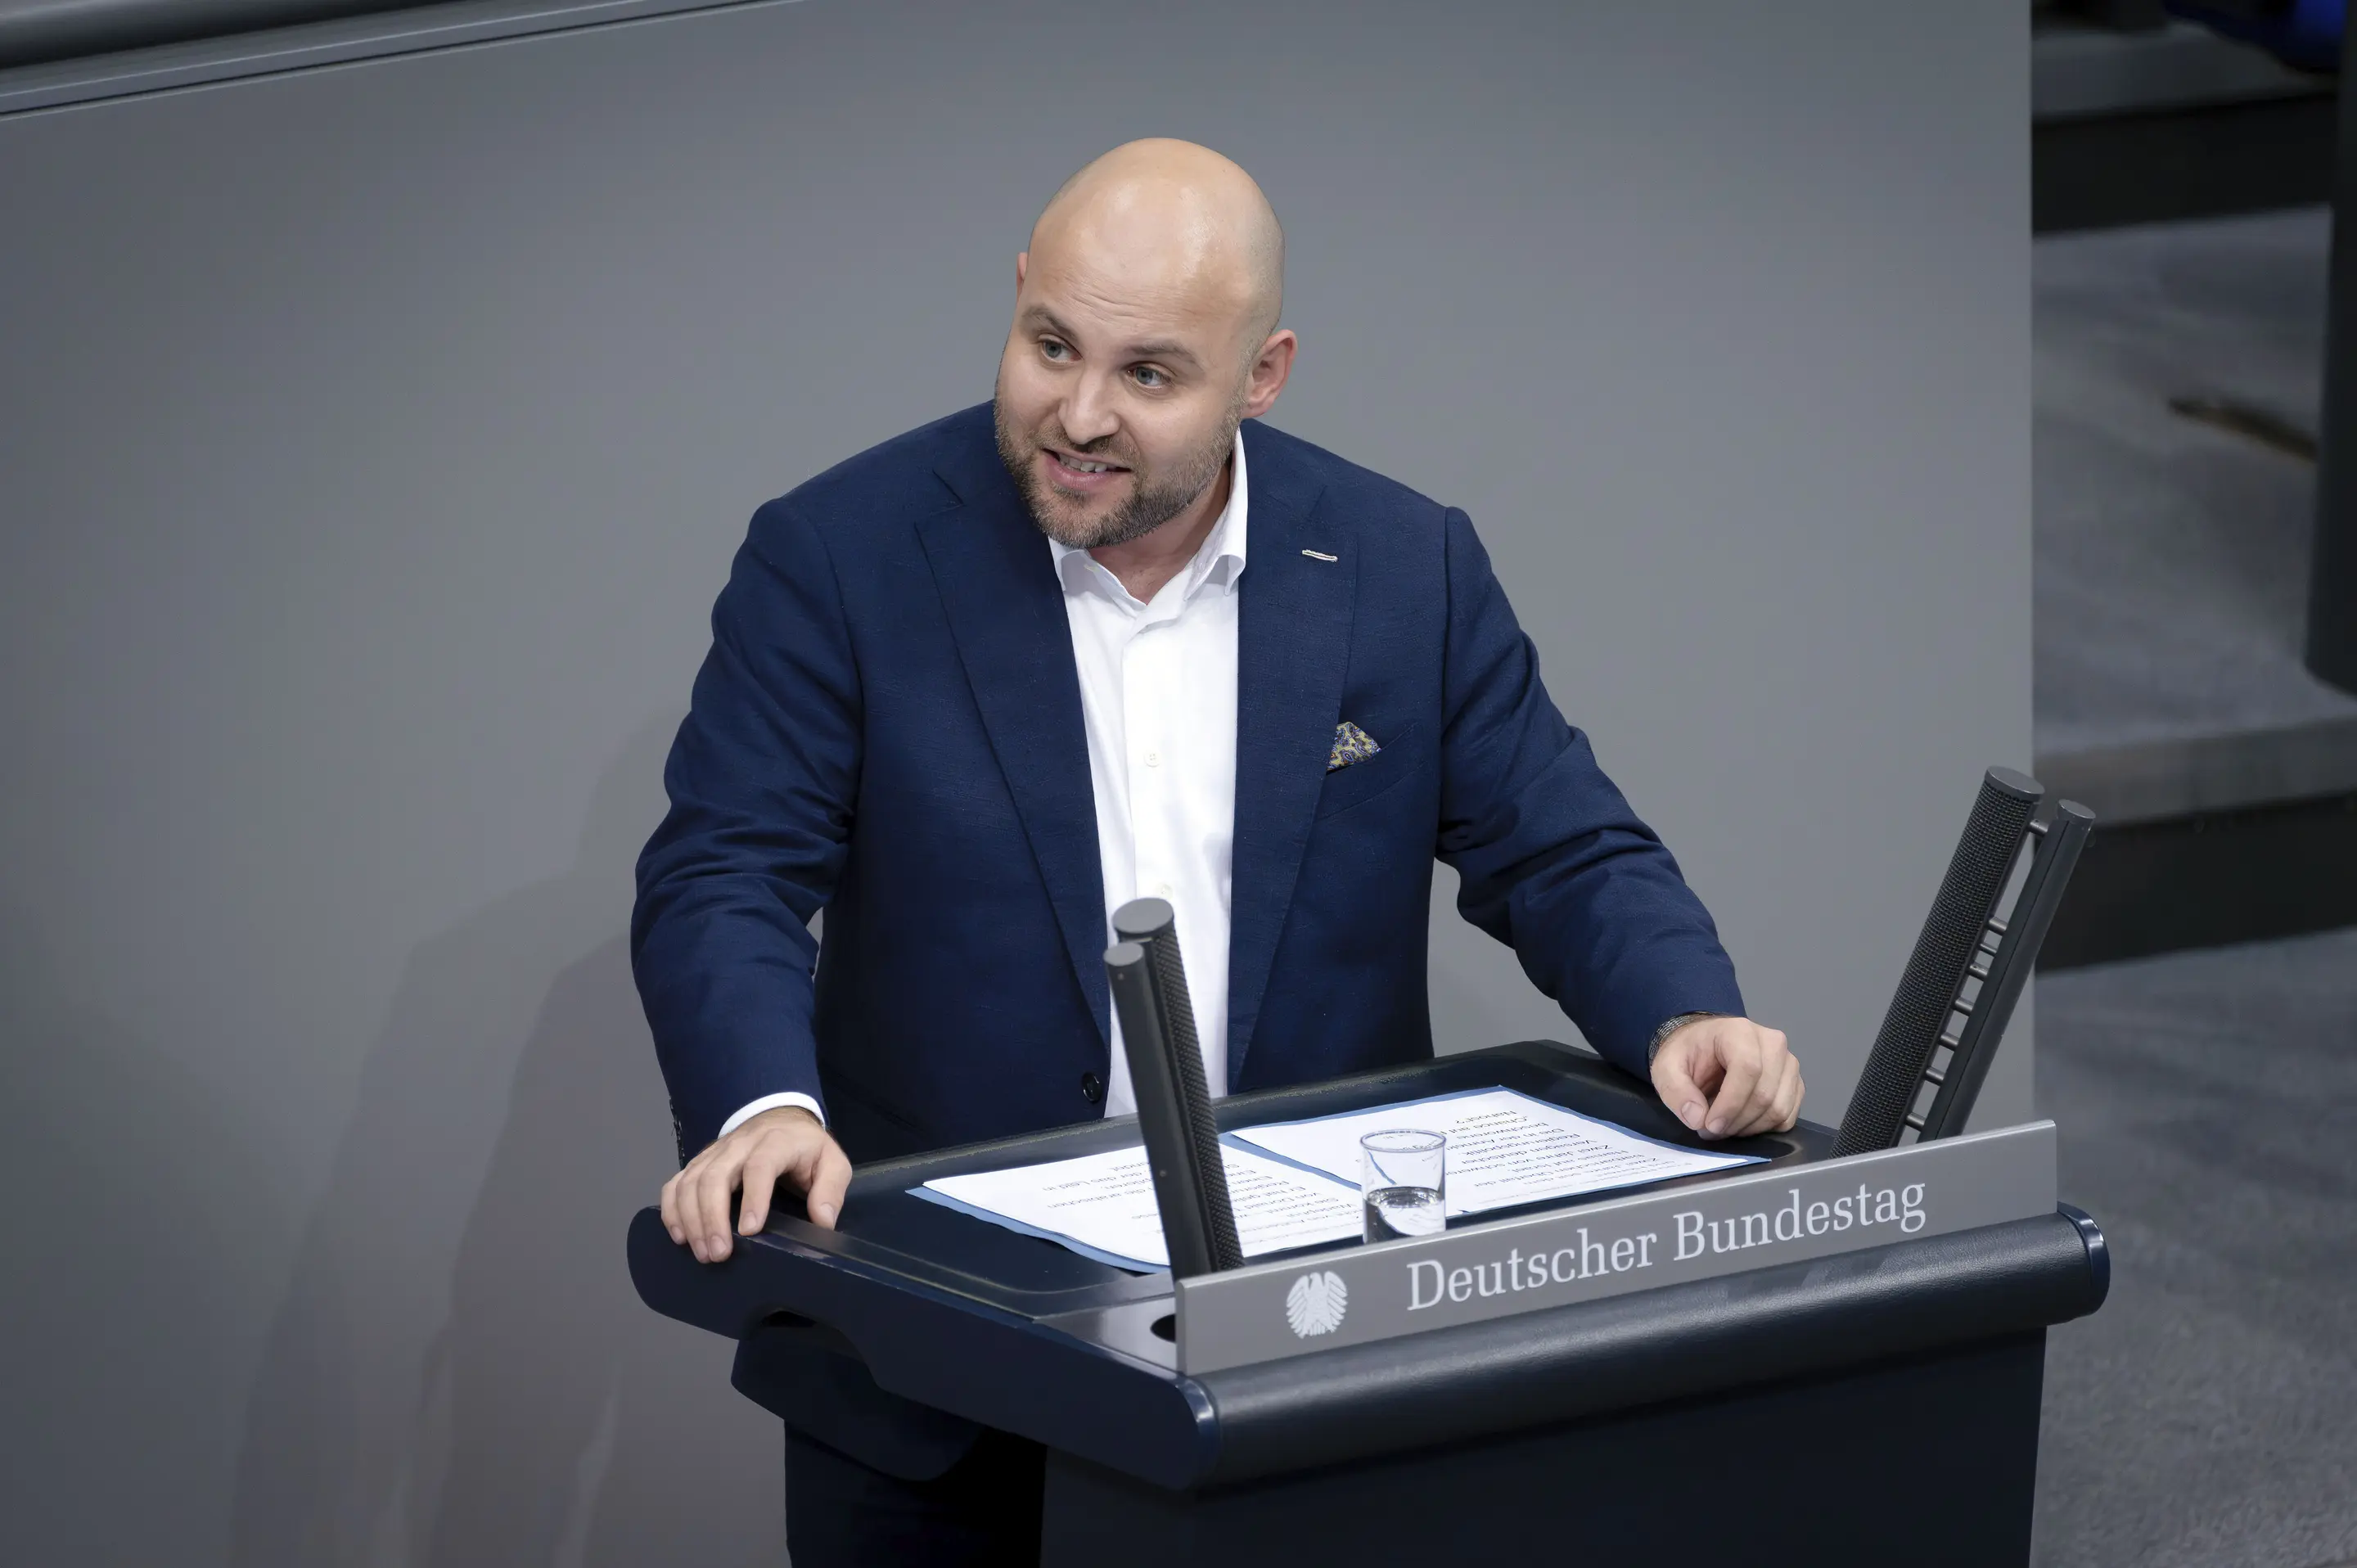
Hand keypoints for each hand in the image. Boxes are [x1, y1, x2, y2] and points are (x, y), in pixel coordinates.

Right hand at [660, 1106, 851, 1263]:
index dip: (753, 1198)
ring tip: (702, 1253)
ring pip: (691, 1181)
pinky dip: (672, 1209)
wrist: (781, 1118)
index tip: (750, 1231)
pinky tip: (679, 1236)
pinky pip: (676, 1183)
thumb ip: (831, 1189)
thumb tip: (822, 1221)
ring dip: (691, 1219)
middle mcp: (740, 1145)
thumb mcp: (832, 1162)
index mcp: (775, 1142)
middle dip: (712, 1217)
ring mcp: (715, 1153)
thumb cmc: (806, 1147)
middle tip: (718, 1254)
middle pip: (715, 1176)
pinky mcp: (699, 1163)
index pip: (760, 1166)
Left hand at [1650, 1016, 1802, 1140]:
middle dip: (1736, 1121)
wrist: (1703, 1047)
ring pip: (1779, 1108)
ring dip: (1749, 1127)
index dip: (1730, 1104)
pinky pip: (1787, 1116)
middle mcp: (1772, 1043)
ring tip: (1723, 1126)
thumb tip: (1697, 1119)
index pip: (1748, 1069)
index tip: (1710, 1125)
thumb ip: (1677, 1092)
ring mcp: (1788, 1064)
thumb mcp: (1666, 1068)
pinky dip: (1765, 1128)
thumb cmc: (1688, 1054)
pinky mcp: (1794, 1084)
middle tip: (1710, 1130)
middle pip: (1765, 1093)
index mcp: (1739, 1031)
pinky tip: (1742, 1123)